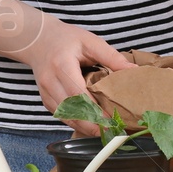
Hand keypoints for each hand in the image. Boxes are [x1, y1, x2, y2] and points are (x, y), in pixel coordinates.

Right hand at [21, 14, 134, 135]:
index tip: (111, 119)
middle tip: (111, 132)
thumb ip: (111, 56)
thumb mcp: (90, 41)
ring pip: (65, 117)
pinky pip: (61, 116)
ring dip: (84, 127)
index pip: (78, 93)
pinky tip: (90, 127)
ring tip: (104, 133)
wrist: (39, 40)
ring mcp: (45, 92)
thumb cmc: (66, 39)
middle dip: (91, 124)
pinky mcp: (45, 99)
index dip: (94, 109)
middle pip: (71, 109)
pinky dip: (76, 123)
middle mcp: (50, 81)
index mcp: (62, 64)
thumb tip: (133, 70)